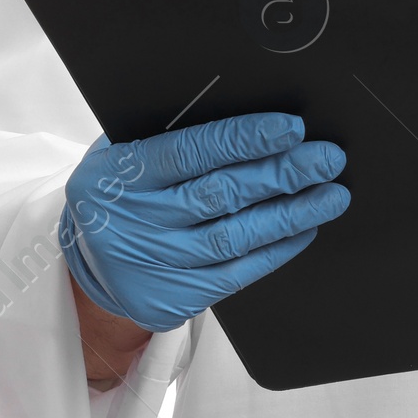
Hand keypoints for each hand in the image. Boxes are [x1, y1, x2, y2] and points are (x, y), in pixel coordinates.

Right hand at [59, 112, 349, 332]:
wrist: (87, 260)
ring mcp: (154, 264)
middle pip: (221, 194)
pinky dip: (274, 251)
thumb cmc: (121, 191)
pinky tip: (303, 230)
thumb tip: (251, 118)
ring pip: (234, 237)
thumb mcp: (124, 152)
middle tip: (327, 159)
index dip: (246, 139)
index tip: (292, 128)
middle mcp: (136, 221)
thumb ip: (173, 135)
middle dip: (282, 174)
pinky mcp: (172, 299)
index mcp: (121, 174)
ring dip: (290, 215)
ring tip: (330, 195)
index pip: (192, 152)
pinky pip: (235, 275)